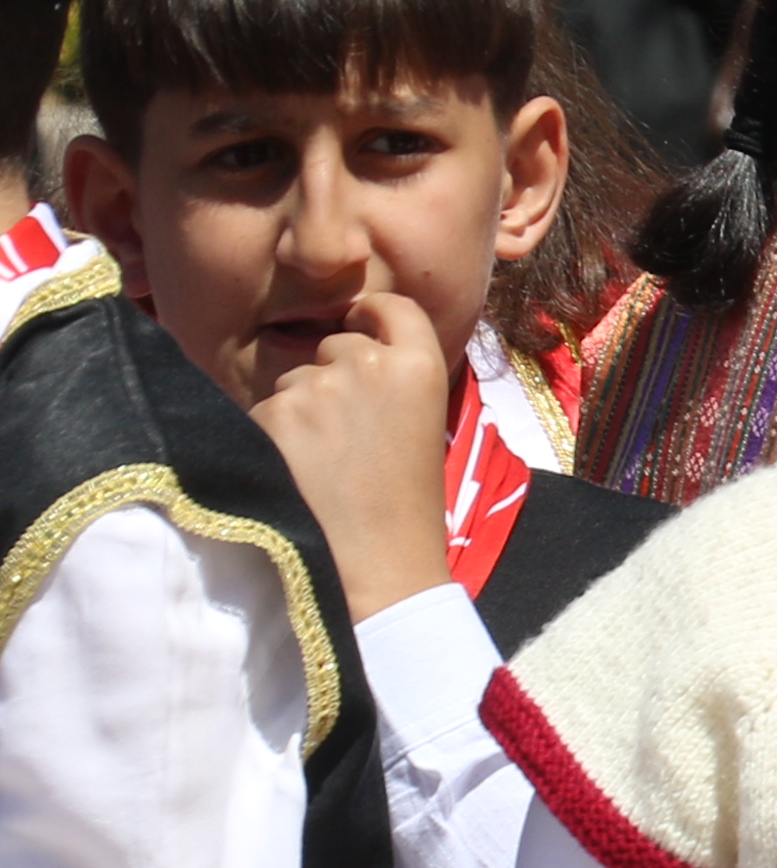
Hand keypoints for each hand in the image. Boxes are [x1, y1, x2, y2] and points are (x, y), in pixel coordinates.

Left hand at [247, 282, 457, 615]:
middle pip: (334, 346)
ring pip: (293, 379)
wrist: (378, 561)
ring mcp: (317, 386)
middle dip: (332, 374)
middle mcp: (368, 362)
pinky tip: (296, 470)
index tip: (361, 327)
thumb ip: (393, 379)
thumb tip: (348, 346)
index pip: (391, 306)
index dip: (371, 314)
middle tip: (347, 432)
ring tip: (322, 460)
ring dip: (300, 407)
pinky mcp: (273, 413)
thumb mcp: (422, 423)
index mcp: (421, 365)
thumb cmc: (407, 502)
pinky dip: (273, 435)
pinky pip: (264, 409)